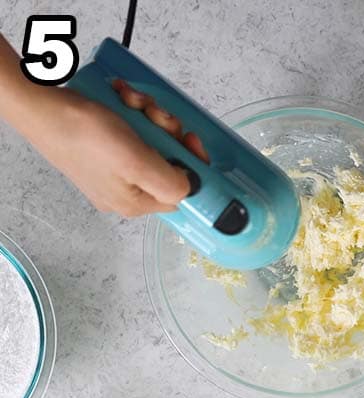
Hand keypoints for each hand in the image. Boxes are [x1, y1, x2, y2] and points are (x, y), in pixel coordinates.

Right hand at [19, 86, 192, 216]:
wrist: (40, 106)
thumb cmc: (85, 135)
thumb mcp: (138, 163)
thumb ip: (171, 184)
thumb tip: (192, 189)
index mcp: (136, 203)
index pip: (182, 192)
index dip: (193, 165)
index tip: (190, 139)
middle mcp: (126, 190)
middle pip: (168, 162)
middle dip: (165, 132)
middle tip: (154, 114)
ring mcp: (113, 167)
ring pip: (151, 141)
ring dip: (148, 116)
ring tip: (132, 102)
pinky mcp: (103, 146)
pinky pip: (131, 129)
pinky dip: (131, 111)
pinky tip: (122, 97)